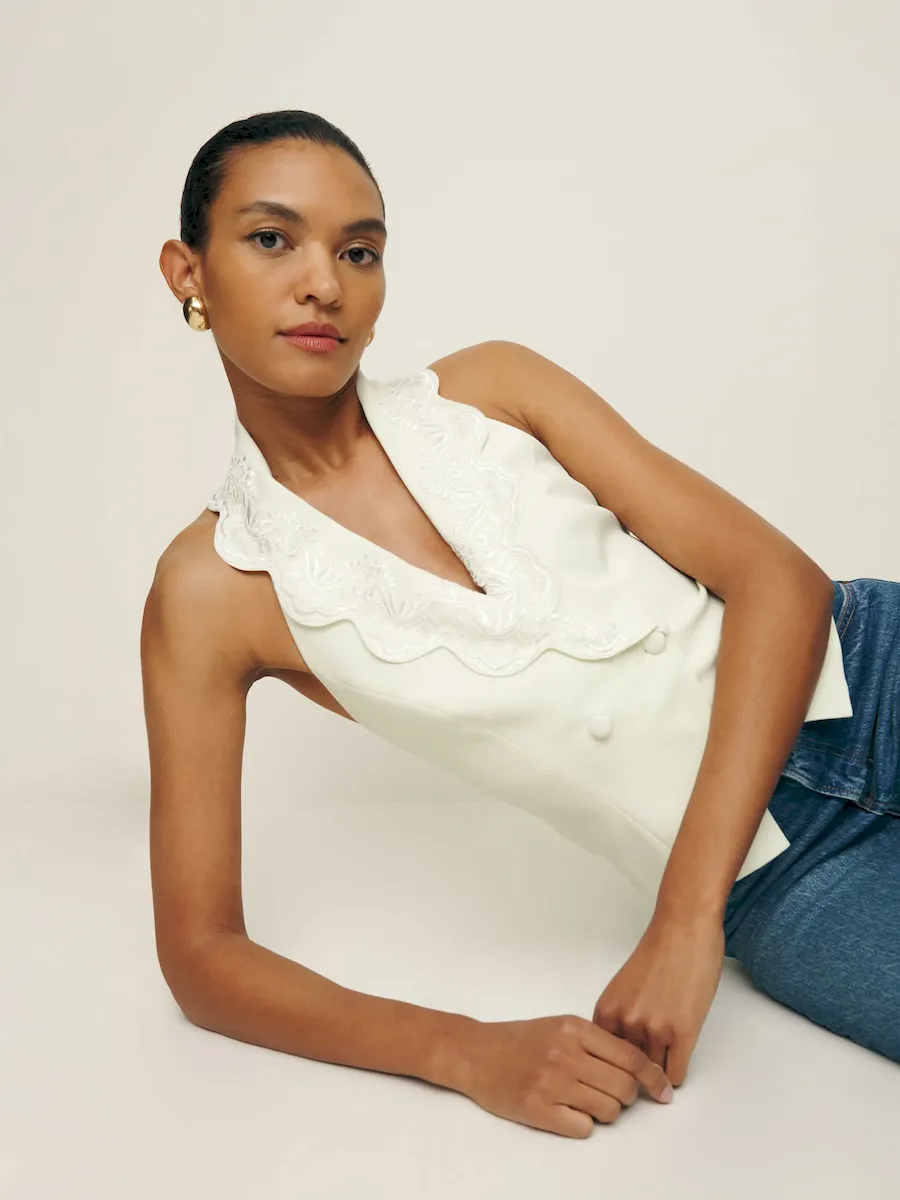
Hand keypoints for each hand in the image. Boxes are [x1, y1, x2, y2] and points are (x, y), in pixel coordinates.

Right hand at [458, 1014, 673, 1138]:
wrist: (475, 1052)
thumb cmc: (519, 1040)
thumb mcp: (559, 1026)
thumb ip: (594, 1041)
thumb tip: (636, 1067)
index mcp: (574, 1028)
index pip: (630, 1056)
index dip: (653, 1077)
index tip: (664, 1091)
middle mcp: (566, 1053)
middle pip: (624, 1087)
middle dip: (625, 1097)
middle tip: (611, 1094)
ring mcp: (552, 1082)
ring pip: (608, 1110)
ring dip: (605, 1112)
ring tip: (586, 1102)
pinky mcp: (538, 1109)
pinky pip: (584, 1129)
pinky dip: (583, 1125)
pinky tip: (568, 1113)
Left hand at [592, 914, 724, 1085]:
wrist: (683, 929)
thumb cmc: (657, 952)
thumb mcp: (624, 988)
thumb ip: (621, 1017)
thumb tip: (624, 1048)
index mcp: (607, 1011)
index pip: (602, 1059)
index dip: (613, 1066)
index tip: (622, 1070)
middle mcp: (626, 1023)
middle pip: (627, 1071)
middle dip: (636, 1074)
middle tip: (645, 1074)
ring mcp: (654, 1030)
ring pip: (653, 1076)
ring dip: (658, 1075)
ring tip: (664, 1066)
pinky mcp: (683, 1034)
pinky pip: (676, 1074)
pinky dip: (675, 1075)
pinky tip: (678, 1060)